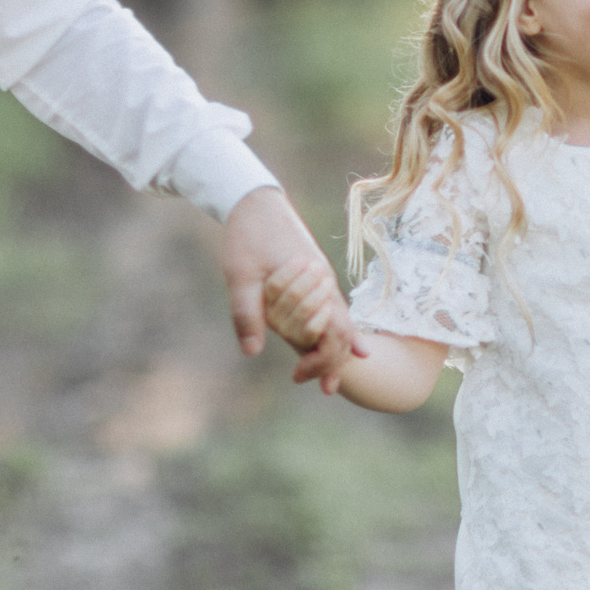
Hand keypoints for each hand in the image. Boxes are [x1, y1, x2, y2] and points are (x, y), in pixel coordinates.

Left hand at [221, 186, 360, 389]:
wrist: (255, 200)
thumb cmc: (247, 235)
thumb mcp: (240, 275)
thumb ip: (247, 313)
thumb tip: (252, 352)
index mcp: (313, 284)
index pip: (332, 333)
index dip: (322, 360)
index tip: (299, 378)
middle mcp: (325, 283)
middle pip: (343, 331)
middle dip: (334, 362)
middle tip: (322, 389)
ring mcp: (322, 280)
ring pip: (340, 321)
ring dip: (336, 350)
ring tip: (329, 379)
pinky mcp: (315, 276)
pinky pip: (333, 308)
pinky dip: (338, 330)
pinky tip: (349, 346)